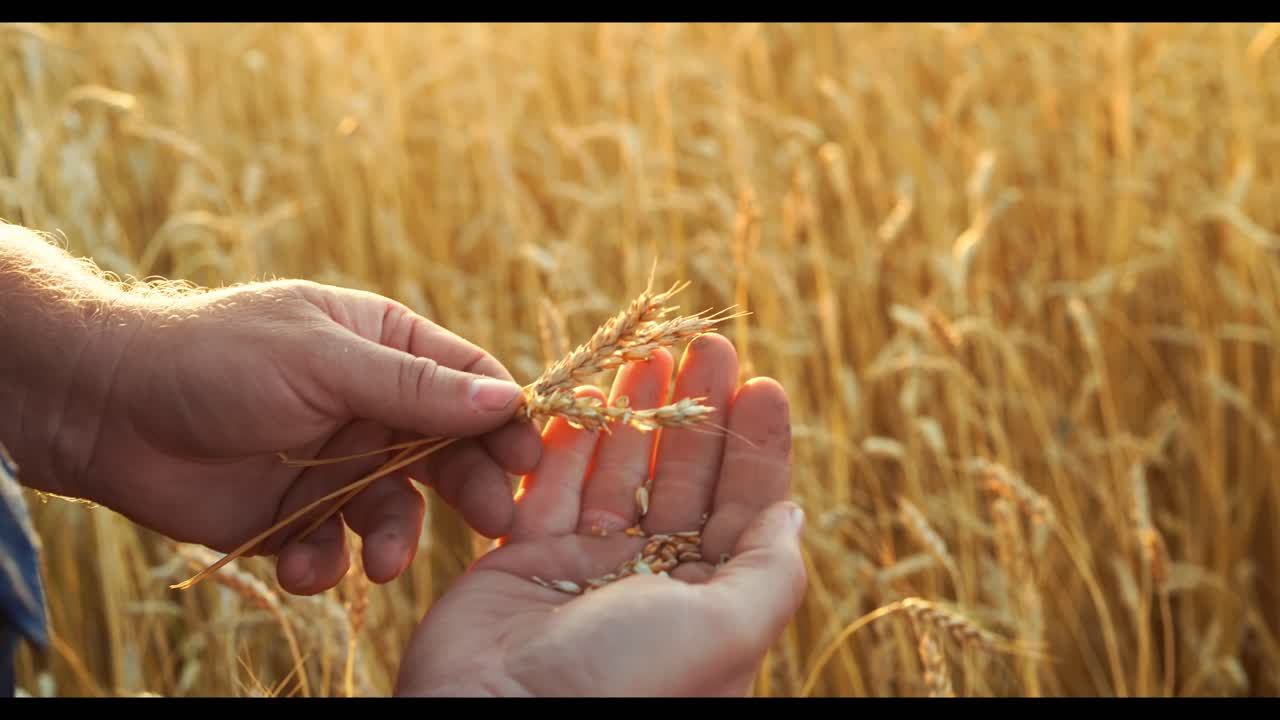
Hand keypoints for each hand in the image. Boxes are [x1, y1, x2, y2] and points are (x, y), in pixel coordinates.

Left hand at [56, 279, 542, 594]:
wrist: (108, 409)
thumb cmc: (219, 357)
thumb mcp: (323, 361)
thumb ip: (414, 387)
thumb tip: (508, 399)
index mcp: (386, 349)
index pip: (469, 383)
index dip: (505, 419)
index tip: (532, 460)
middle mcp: (371, 408)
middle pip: (448, 453)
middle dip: (470, 489)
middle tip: (494, 521)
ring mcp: (337, 465)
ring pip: (396, 512)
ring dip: (394, 541)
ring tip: (379, 564)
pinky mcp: (296, 518)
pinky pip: (335, 549)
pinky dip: (325, 564)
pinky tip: (304, 567)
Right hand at [393, 333, 806, 696]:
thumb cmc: (628, 685)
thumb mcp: (727, 631)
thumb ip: (769, 573)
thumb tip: (792, 516)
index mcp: (708, 607)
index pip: (745, 512)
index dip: (757, 449)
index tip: (764, 386)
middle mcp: (651, 585)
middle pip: (685, 480)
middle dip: (699, 412)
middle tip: (710, 346)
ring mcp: (585, 570)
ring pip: (619, 473)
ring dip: (636, 411)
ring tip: (651, 353)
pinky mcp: (523, 558)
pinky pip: (551, 486)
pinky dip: (568, 440)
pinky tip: (587, 392)